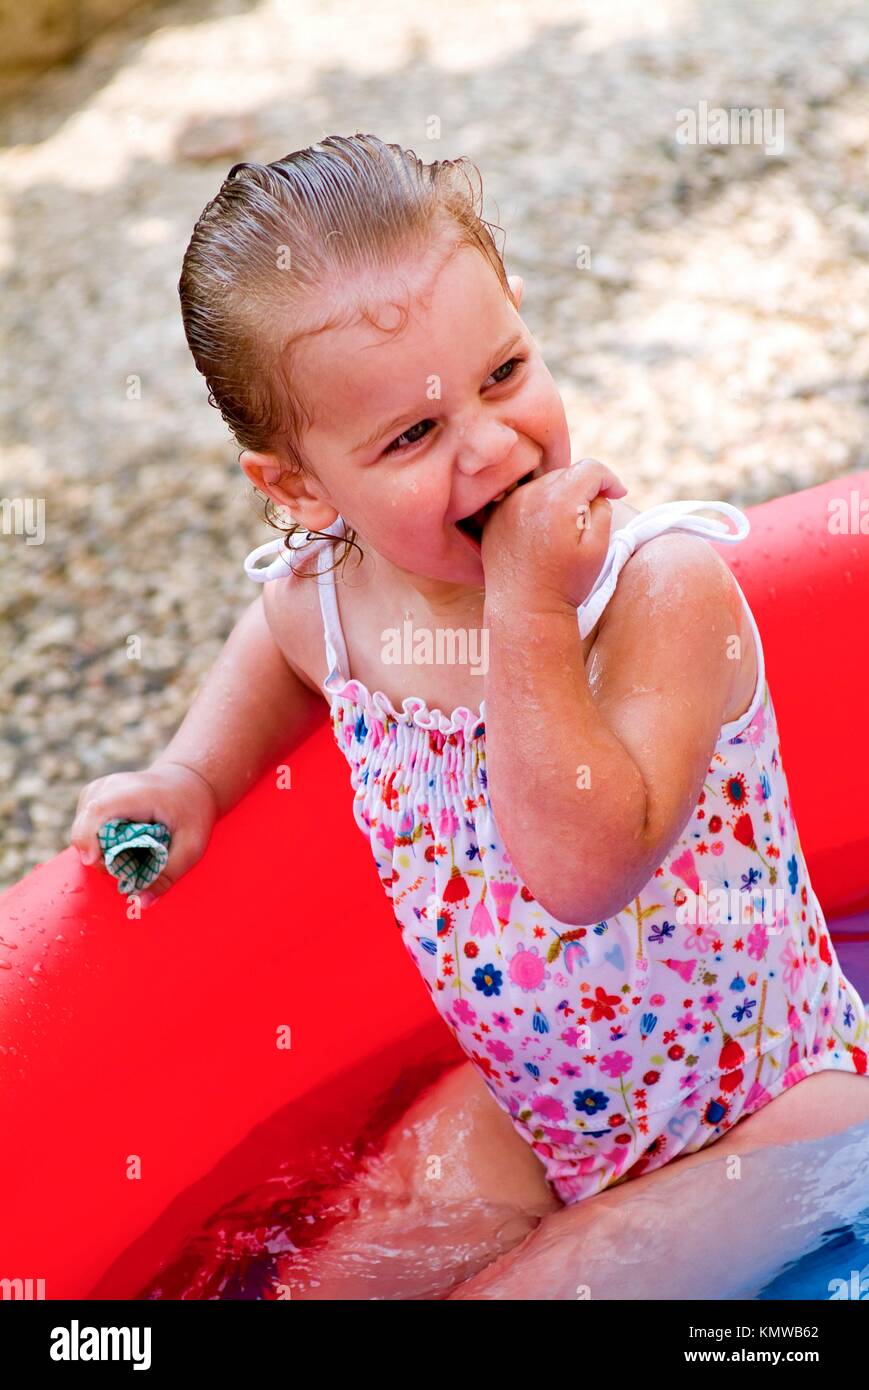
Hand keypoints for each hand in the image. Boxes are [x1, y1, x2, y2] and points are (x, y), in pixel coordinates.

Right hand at [69, 761, 217, 901]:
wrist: (189, 782)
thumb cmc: (193, 812)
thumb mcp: (192, 846)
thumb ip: (168, 874)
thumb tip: (141, 903)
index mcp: (135, 793)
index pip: (98, 811)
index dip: (89, 839)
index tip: (96, 863)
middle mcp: (109, 786)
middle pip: (84, 826)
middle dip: (99, 856)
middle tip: (128, 866)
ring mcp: (98, 789)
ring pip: (81, 829)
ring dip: (99, 850)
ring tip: (130, 852)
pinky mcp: (93, 796)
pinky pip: (84, 827)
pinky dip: (98, 842)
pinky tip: (121, 842)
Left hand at [480, 458, 627, 610]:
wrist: (525, 610)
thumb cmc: (566, 583)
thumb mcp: (598, 548)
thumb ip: (602, 509)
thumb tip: (596, 492)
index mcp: (557, 501)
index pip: (590, 469)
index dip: (609, 479)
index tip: (618, 495)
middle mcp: (528, 496)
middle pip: (565, 474)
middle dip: (583, 489)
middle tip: (591, 516)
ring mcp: (507, 505)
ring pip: (542, 484)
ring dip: (559, 496)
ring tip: (565, 527)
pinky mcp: (494, 517)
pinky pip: (522, 498)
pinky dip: (536, 506)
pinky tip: (542, 531)